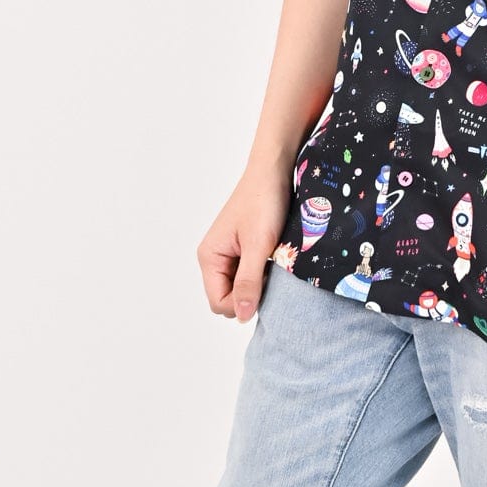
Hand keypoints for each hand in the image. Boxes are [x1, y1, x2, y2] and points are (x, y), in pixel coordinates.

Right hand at [196, 161, 290, 322]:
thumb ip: (249, 281)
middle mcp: (215, 257)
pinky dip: (265, 272)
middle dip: (251, 294)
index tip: (266, 286)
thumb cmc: (264, 201)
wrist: (275, 170)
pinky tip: (277, 258)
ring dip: (260, 283)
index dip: (243, 304)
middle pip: (229, 298)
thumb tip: (242, 316)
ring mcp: (230, 253)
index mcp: (209, 257)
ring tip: (275, 263)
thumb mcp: (259, 245)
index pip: (219, 303)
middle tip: (272, 273)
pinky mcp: (245, 248)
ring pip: (242, 287)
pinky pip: (251, 274)